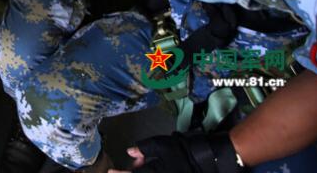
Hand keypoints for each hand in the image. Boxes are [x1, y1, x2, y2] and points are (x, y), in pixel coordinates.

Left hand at [111, 132, 242, 172]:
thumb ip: (144, 148)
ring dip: (141, 172)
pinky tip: (152, 168)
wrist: (207, 161)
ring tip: (143, 164)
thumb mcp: (161, 145)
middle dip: (132, 172)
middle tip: (134, 164)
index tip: (109, 172)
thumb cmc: (182, 152)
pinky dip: (149, 172)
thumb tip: (129, 152)